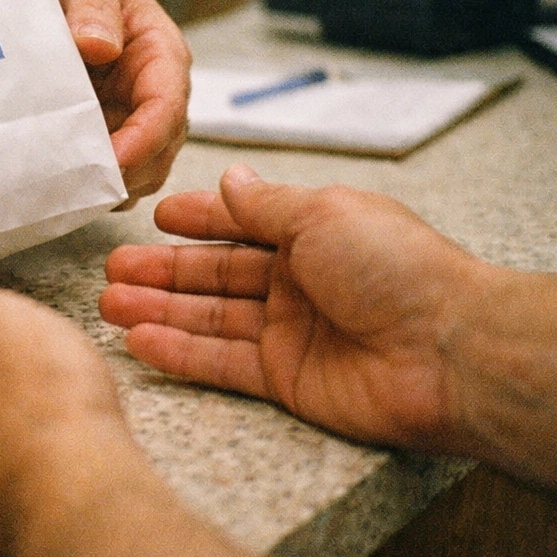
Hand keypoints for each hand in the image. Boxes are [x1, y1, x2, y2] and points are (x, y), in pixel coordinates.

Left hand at [34, 0, 190, 206]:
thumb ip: (92, 7)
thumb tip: (99, 45)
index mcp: (162, 54)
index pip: (168, 105)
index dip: (144, 139)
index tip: (112, 161)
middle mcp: (157, 94)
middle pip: (160, 150)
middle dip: (127, 173)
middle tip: (80, 187)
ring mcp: (133, 120)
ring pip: (139, 171)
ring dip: (108, 186)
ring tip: (63, 191)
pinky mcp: (108, 137)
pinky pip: (110, 174)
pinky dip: (90, 187)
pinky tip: (57, 188)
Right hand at [100, 164, 491, 451]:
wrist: (448, 351)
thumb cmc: (397, 268)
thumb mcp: (322, 214)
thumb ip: (265, 204)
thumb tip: (231, 175)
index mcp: (315, 232)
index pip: (242, 222)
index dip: (200, 219)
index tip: (158, 217)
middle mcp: (300, 281)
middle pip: (216, 273)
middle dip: (163, 270)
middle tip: (113, 268)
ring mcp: (291, 332)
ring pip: (210, 318)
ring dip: (159, 310)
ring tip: (108, 304)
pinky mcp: (286, 380)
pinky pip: (221, 363)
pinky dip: (179, 353)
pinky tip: (140, 341)